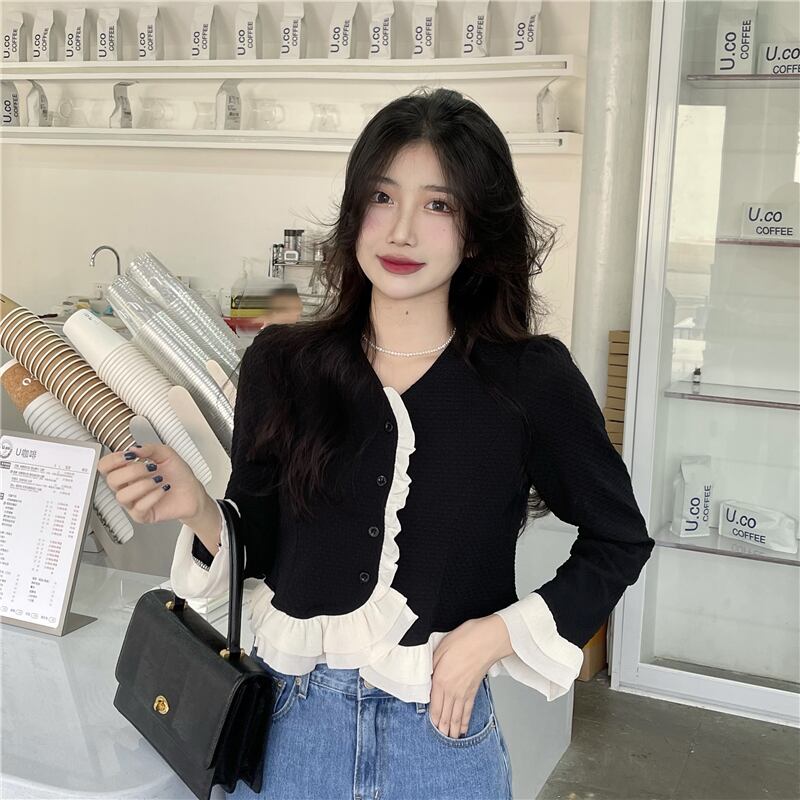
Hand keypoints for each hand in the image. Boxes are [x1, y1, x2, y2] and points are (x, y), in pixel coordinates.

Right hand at [97, 442, 206, 525]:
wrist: (193, 492)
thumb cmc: (178, 474)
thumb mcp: (167, 454)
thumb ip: (150, 448)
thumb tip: (134, 449)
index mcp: (128, 470)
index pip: (105, 466)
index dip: (113, 460)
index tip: (129, 456)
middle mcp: (127, 486)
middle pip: (111, 480)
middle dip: (133, 471)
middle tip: (151, 468)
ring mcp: (133, 502)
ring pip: (122, 496)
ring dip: (143, 485)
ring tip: (158, 480)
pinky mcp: (142, 515)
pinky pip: (139, 507)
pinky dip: (153, 496)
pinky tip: (163, 490)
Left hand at [429, 615, 512, 738]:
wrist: (487, 640)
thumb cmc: (464, 639)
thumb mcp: (440, 648)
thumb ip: (431, 665)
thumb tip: (426, 677)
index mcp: (441, 680)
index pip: (434, 705)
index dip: (432, 718)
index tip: (430, 727)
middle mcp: (452, 690)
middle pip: (445, 714)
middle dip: (441, 728)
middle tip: (439, 739)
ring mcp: (464, 692)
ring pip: (456, 716)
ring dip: (452, 729)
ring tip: (449, 738)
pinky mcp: (474, 690)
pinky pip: (468, 710)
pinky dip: (464, 721)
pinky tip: (463, 728)